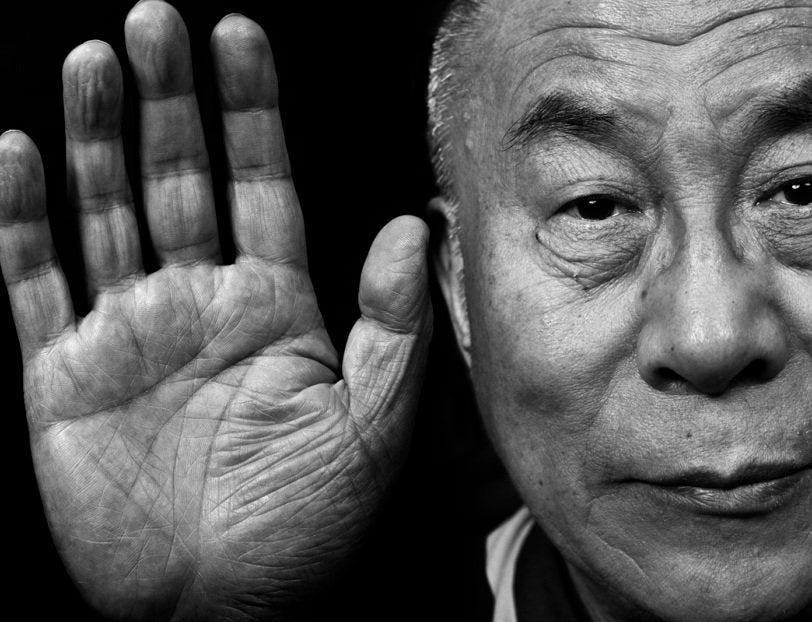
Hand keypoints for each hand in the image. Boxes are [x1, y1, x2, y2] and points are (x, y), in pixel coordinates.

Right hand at [1, 3, 430, 618]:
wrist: (224, 606)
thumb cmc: (309, 526)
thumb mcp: (372, 423)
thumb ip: (391, 322)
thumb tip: (415, 222)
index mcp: (275, 306)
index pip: (262, 183)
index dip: (251, 111)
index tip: (240, 35)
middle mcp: (199, 304)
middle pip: (180, 177)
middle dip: (170, 99)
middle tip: (157, 19)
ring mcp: (127, 333)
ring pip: (106, 209)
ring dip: (94, 135)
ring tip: (94, 57)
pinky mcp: (61, 373)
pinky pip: (34, 280)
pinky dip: (22, 218)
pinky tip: (18, 153)